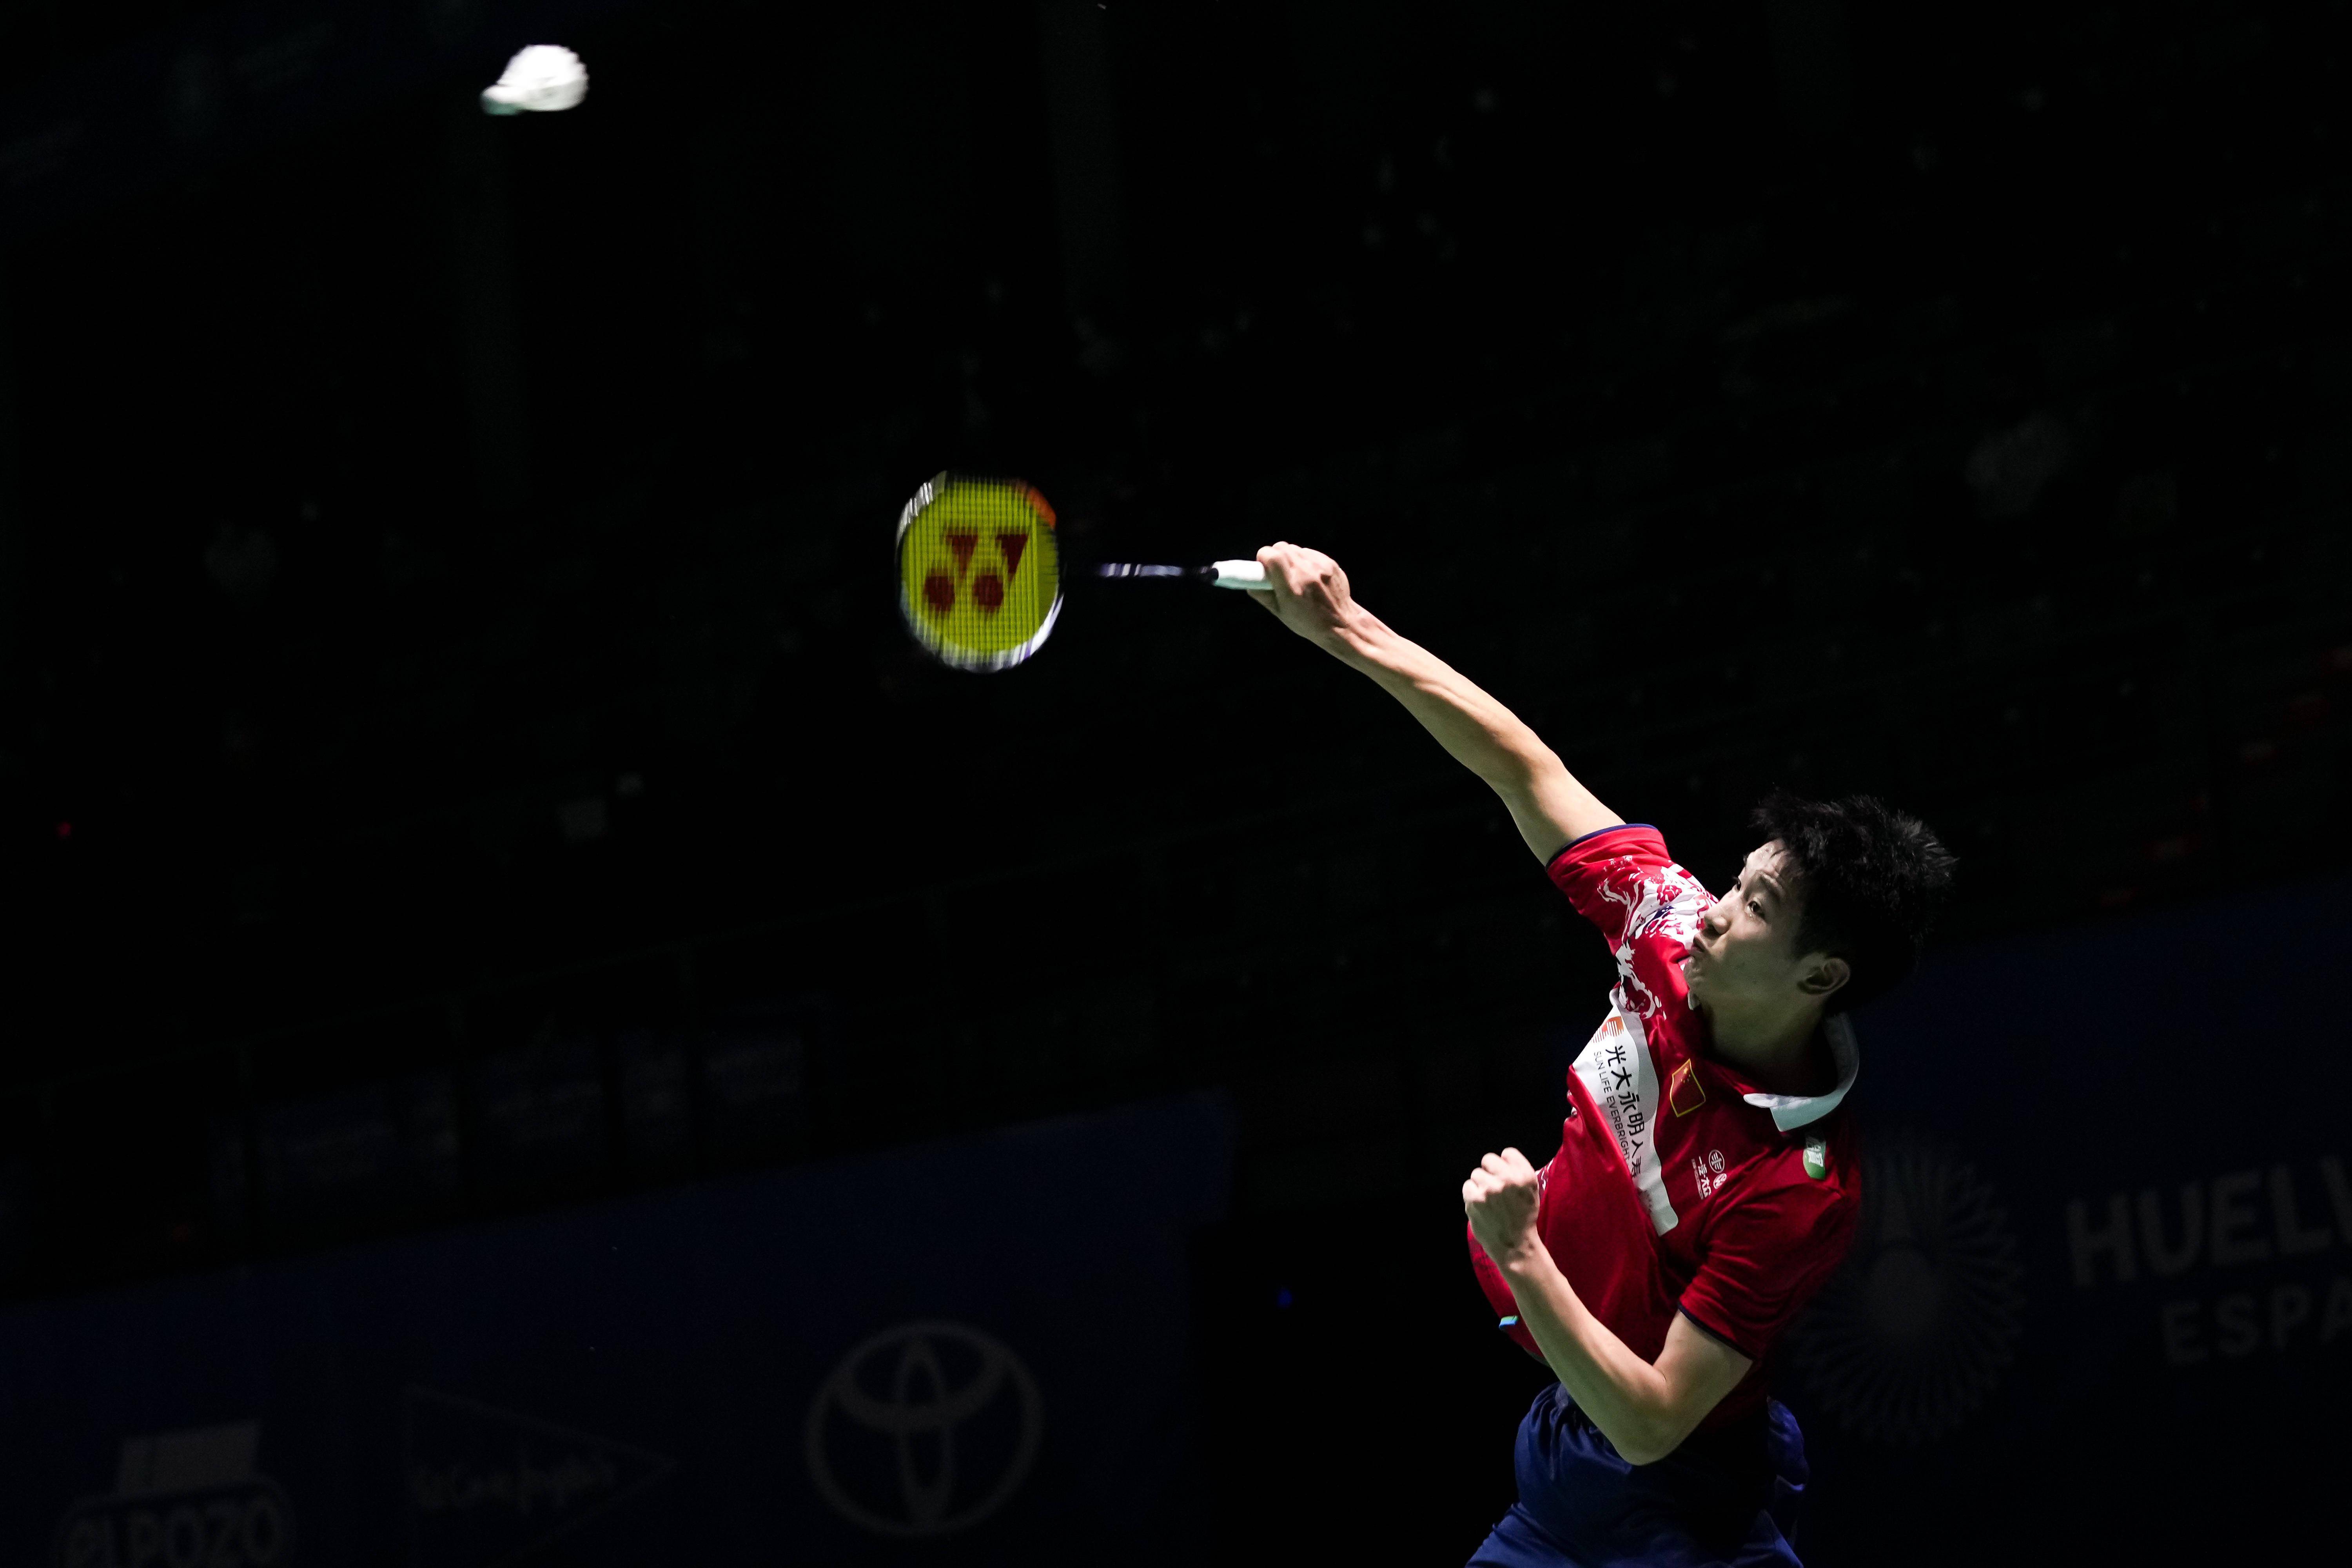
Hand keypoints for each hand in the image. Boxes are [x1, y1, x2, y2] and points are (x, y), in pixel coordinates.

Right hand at [1250, 542, 1361, 649]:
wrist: (1341, 623)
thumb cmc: (1308, 622)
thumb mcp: (1281, 614)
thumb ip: (1263, 596)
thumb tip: (1249, 583)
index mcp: (1291, 588)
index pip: (1272, 555)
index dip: (1264, 556)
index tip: (1263, 565)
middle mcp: (1305, 573)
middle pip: (1282, 547)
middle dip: (1275, 556)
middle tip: (1277, 570)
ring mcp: (1320, 567)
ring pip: (1296, 549)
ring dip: (1290, 557)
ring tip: (1295, 574)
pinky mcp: (1330, 563)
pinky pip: (1310, 553)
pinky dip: (1305, 560)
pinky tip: (1309, 575)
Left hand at [1464, 1147, 1542, 1262]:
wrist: (1514, 1245)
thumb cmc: (1523, 1217)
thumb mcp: (1531, 1191)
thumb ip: (1519, 1171)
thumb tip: (1501, 1158)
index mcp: (1524, 1176)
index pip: (1508, 1153)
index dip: (1505, 1163)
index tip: (1505, 1175)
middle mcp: (1507, 1179)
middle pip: (1488, 1159)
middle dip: (1490, 1171)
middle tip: (1494, 1186)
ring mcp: (1489, 1189)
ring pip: (1476, 1174)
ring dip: (1480, 1184)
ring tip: (1489, 1199)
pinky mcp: (1474, 1199)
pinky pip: (1467, 1186)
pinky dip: (1472, 1194)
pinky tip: (1481, 1205)